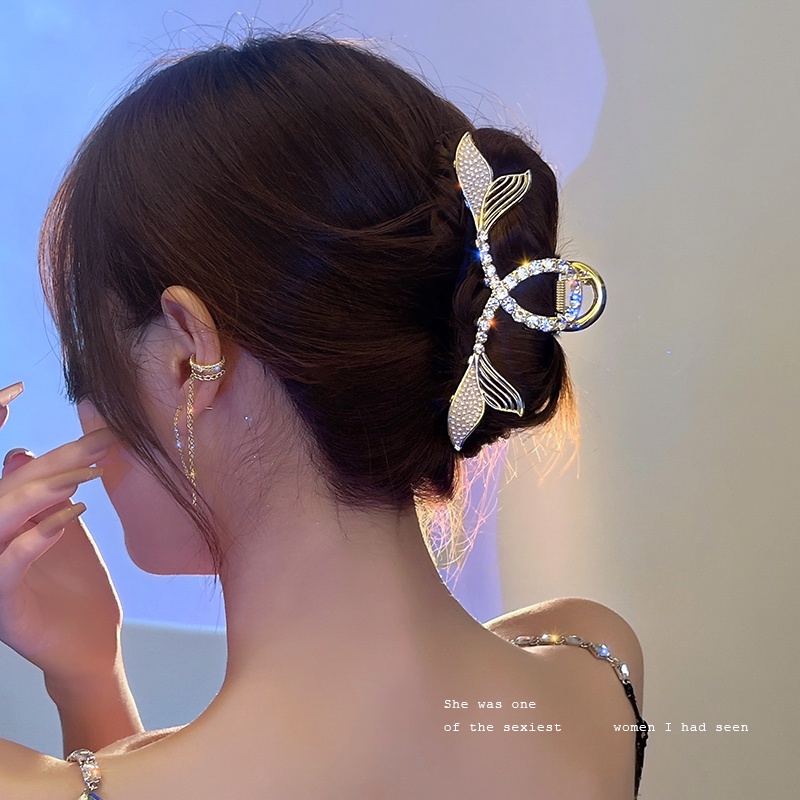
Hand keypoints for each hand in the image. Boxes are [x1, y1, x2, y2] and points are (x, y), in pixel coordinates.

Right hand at [0, 381, 121, 686]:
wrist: (90, 646)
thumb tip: (23, 452)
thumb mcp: (65, 531)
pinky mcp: (3, 605)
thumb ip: (49, 495)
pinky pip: (7, 567)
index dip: (49, 450)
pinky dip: (36, 538)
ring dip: (37, 495)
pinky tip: (70, 517)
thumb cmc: (77, 589)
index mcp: (7, 525)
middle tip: (100, 442)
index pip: (21, 477)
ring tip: (80, 477)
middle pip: (9, 493)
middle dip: (53, 463)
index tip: (81, 421)